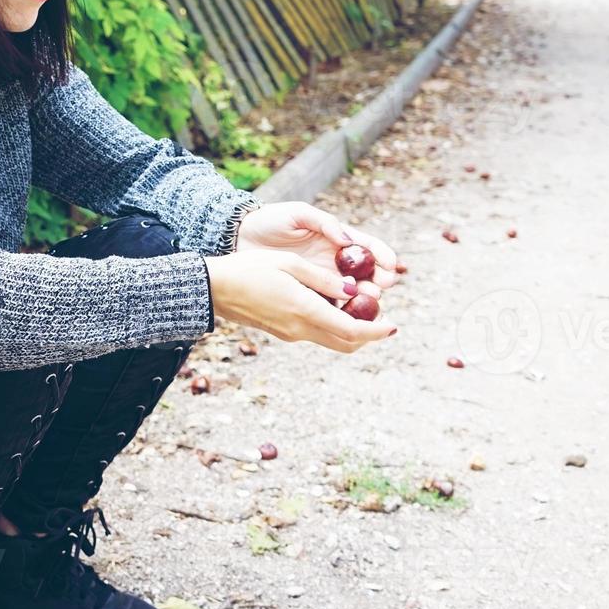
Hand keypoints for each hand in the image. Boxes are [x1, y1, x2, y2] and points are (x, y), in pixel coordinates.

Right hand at [204, 249, 396, 352]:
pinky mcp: (283, 332)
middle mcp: (300, 328)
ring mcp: (291, 333)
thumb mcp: (290, 264)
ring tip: (358, 307)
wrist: (214, 289)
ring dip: (350, 330)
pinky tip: (332, 304)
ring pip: (332, 340)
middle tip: (381, 318)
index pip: (351, 330)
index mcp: (305, 310)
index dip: (377, 331)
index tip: (394, 325)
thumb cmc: (249, 268)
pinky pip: (316, 333)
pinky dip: (331, 325)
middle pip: (346, 343)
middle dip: (368, 336)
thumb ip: (323, 279)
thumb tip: (352, 290)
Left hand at [234, 202, 400, 303]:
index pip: (369, 248)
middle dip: (379, 281)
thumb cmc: (270, 220)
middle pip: (367, 274)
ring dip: (363, 298)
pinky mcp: (308, 293)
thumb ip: (324, 222)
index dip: (383, 257)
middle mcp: (335, 261)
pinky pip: (328, 304)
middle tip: (382, 287)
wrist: (239, 237)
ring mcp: (323, 279)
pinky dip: (339, 310)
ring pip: (351, 292)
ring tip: (369, 300)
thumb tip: (347, 239)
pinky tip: (345, 314)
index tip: (390, 265)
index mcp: (338, 239)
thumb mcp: (297, 213)